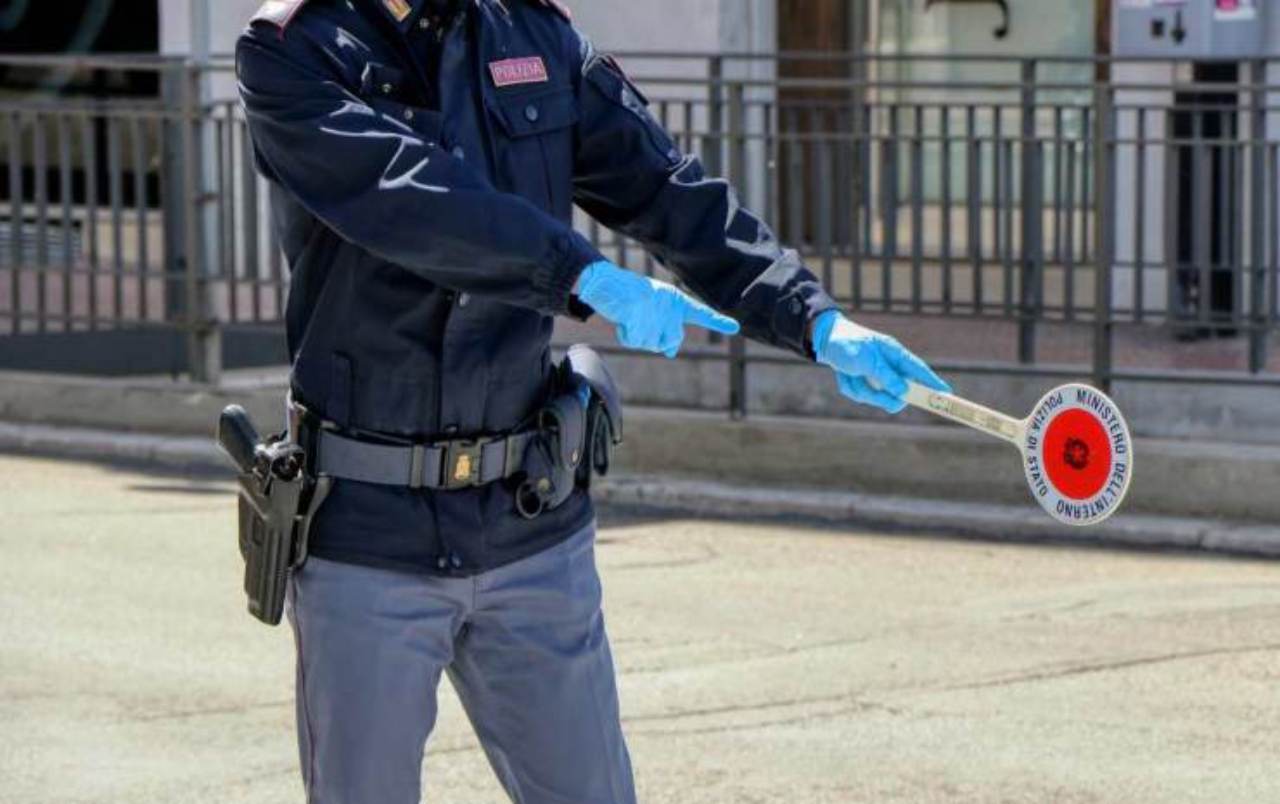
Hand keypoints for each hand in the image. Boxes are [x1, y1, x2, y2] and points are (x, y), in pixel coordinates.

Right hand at [577, 261, 739, 357]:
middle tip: (644, 322)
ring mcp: (656, 318)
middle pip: (672, 341)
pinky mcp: (640, 325)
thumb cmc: (630, 295)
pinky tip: (623, 319)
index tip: (735, 327)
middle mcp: (670, 310)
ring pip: (650, 344)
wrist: (608, 283)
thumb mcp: (653, 308)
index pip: (700, 312)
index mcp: (676, 301)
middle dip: (659, 340)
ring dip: (638, 335)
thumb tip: (671, 352)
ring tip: (630, 316)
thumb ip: (666, 328)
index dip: (717, 321)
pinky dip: (625, 334)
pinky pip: (633, 342)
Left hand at [812, 311, 950, 413]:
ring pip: (878, 397)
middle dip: (883, 396)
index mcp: (894, 354)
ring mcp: (876, 376)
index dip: (933, 383)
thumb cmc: (847, 344)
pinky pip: (862, 396)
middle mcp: (888, 366)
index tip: (946, 394)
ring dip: (862, 391)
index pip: (919, 370)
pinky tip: (844, 376)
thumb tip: (904, 391)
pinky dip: (851, 388)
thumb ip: (885, 376)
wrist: (824, 341)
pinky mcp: (864, 383)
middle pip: (899, 392)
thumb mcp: (866, 360)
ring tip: (850, 376)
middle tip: (879, 397)